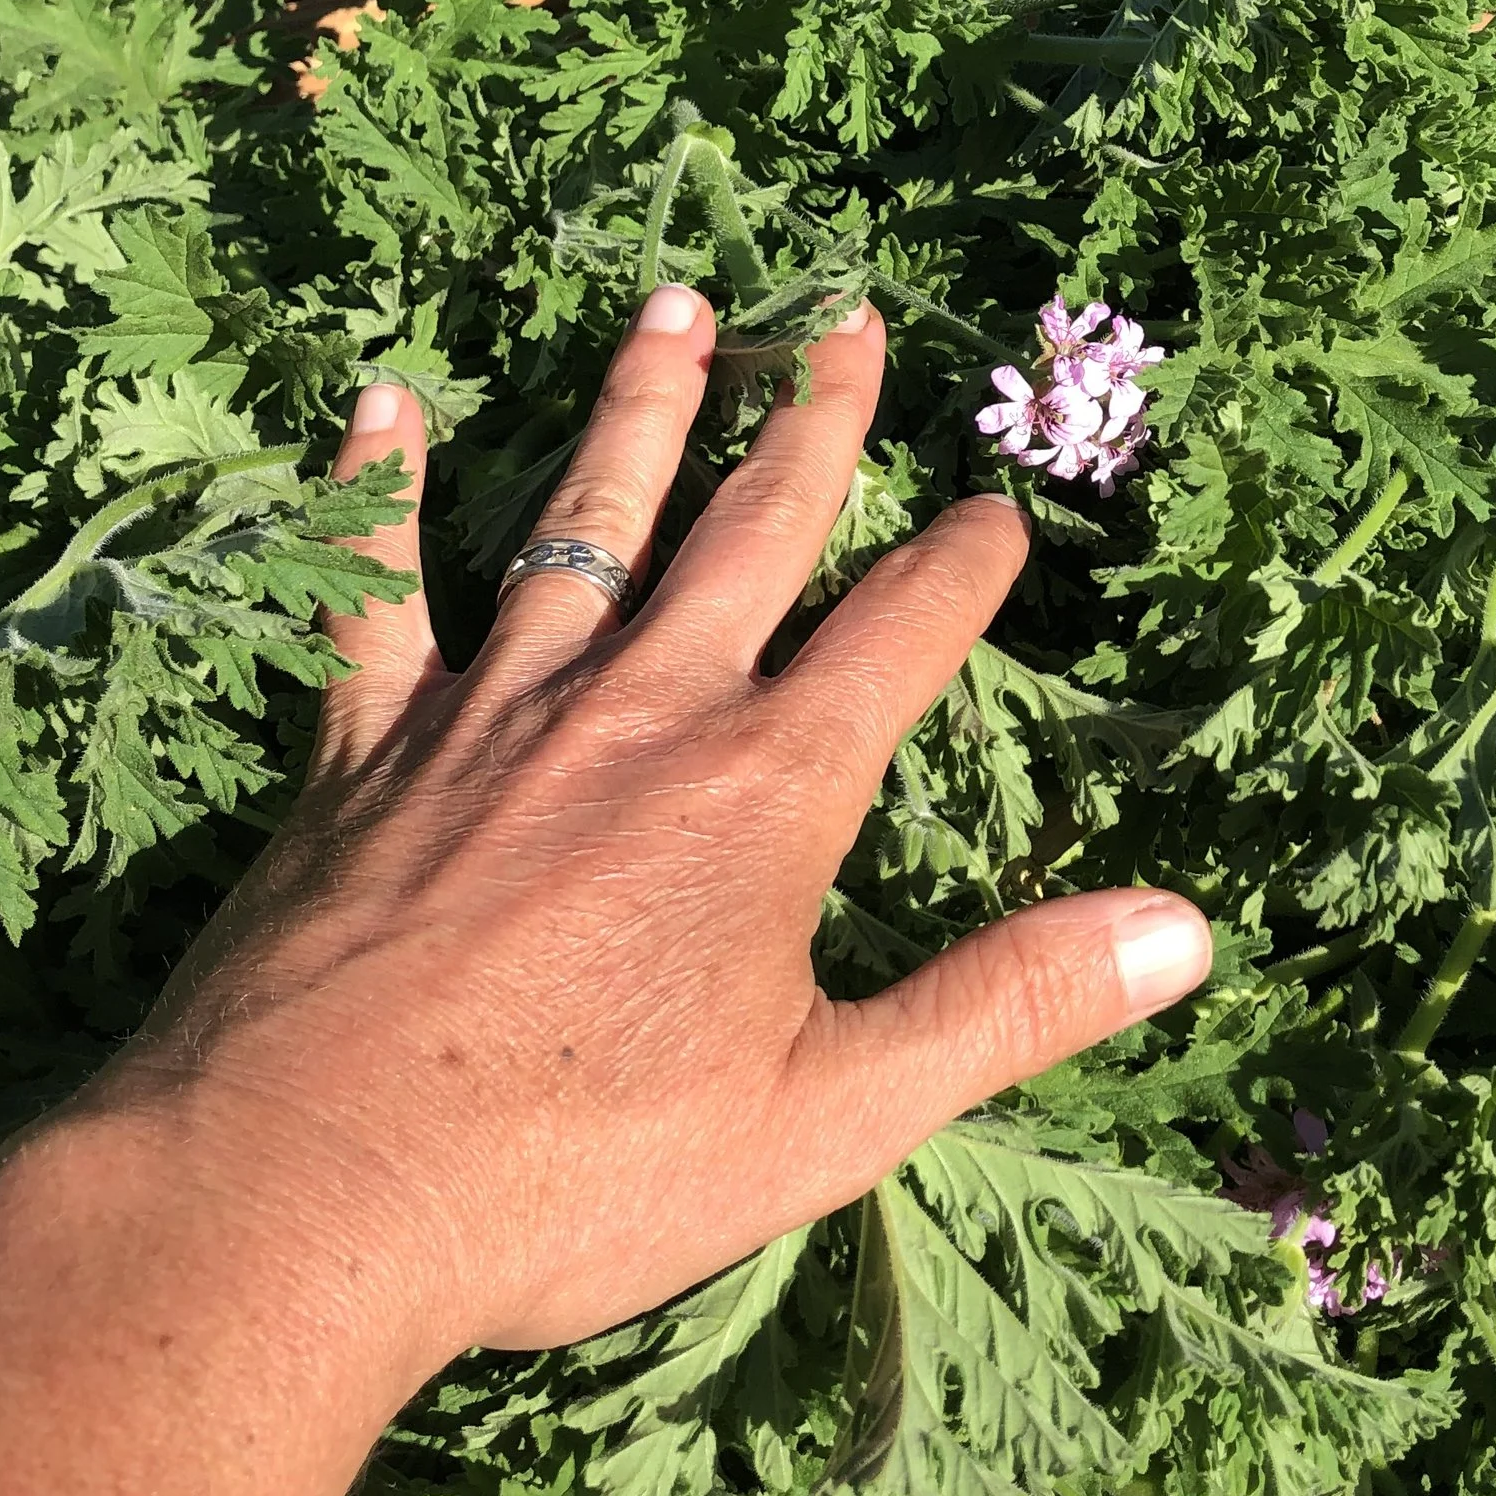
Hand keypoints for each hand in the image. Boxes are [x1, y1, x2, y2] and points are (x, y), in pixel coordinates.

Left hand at [102, 284, 1212, 1377]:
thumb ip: (1007, 1005)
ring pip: (584, 520)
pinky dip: (378, 491)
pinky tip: (382, 404)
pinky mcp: (364, 747)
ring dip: (638, 409)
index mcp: (767, 791)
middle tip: (844, 320)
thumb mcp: (831, 1114)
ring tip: (675, 306)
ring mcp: (495, 713)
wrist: (310, 1189)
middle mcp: (642, 714)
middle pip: (750, 531)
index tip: (998, 505)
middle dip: (810, 420)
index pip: (899, 636)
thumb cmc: (580, 1172)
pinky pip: (375, 588)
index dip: (961, 566)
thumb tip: (1185, 931)